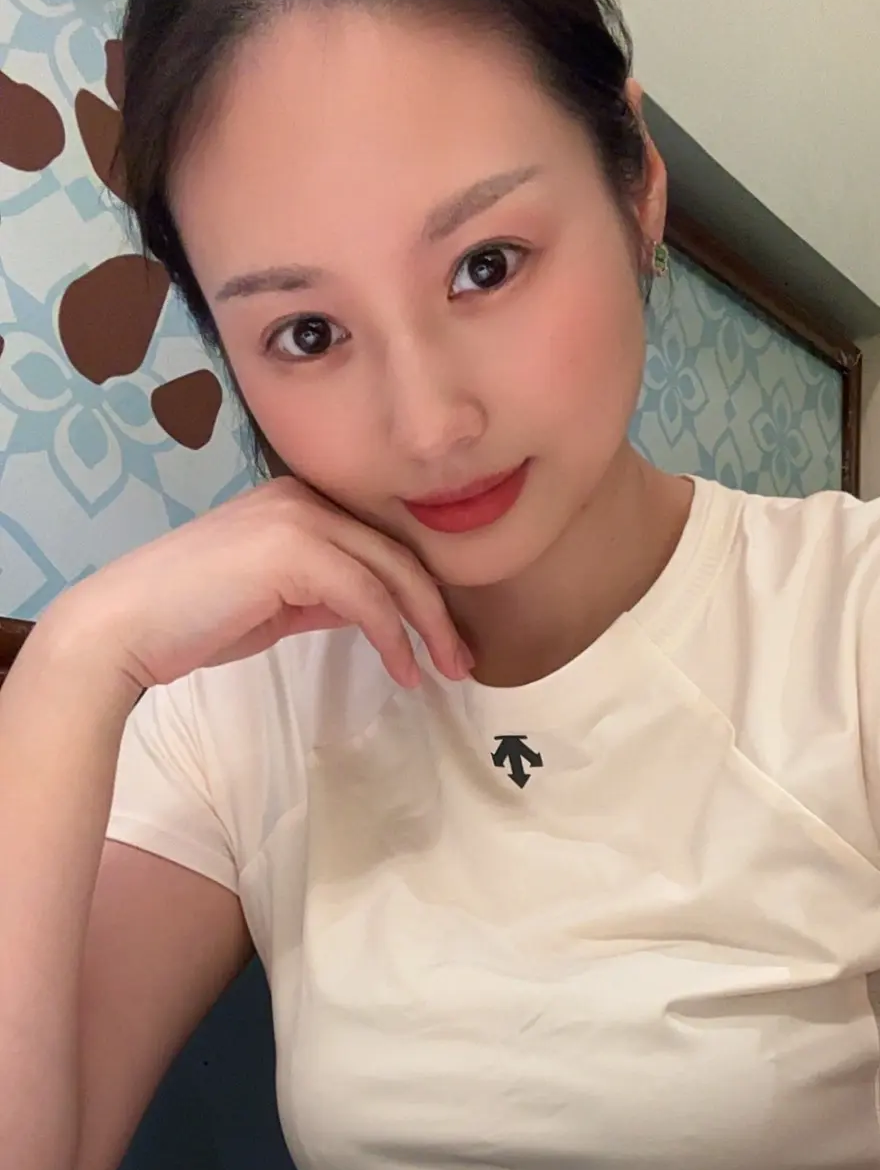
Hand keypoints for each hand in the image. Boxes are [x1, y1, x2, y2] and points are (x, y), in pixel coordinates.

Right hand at [37, 477, 471, 694]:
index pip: (380, 541)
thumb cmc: (192, 620)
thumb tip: (376, 614)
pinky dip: (394, 638)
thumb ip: (326, 596)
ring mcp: (299, 518)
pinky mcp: (294, 552)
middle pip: (398, 552)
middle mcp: (303, 497)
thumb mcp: (276, 602)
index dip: (421, 590)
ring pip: (392, 572)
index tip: (444, 638)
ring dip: (427, 628)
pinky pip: (367, 598)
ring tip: (446, 671)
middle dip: (437, 610)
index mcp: (299, 501)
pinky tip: (404, 672)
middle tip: (462, 659)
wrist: (127, 626)